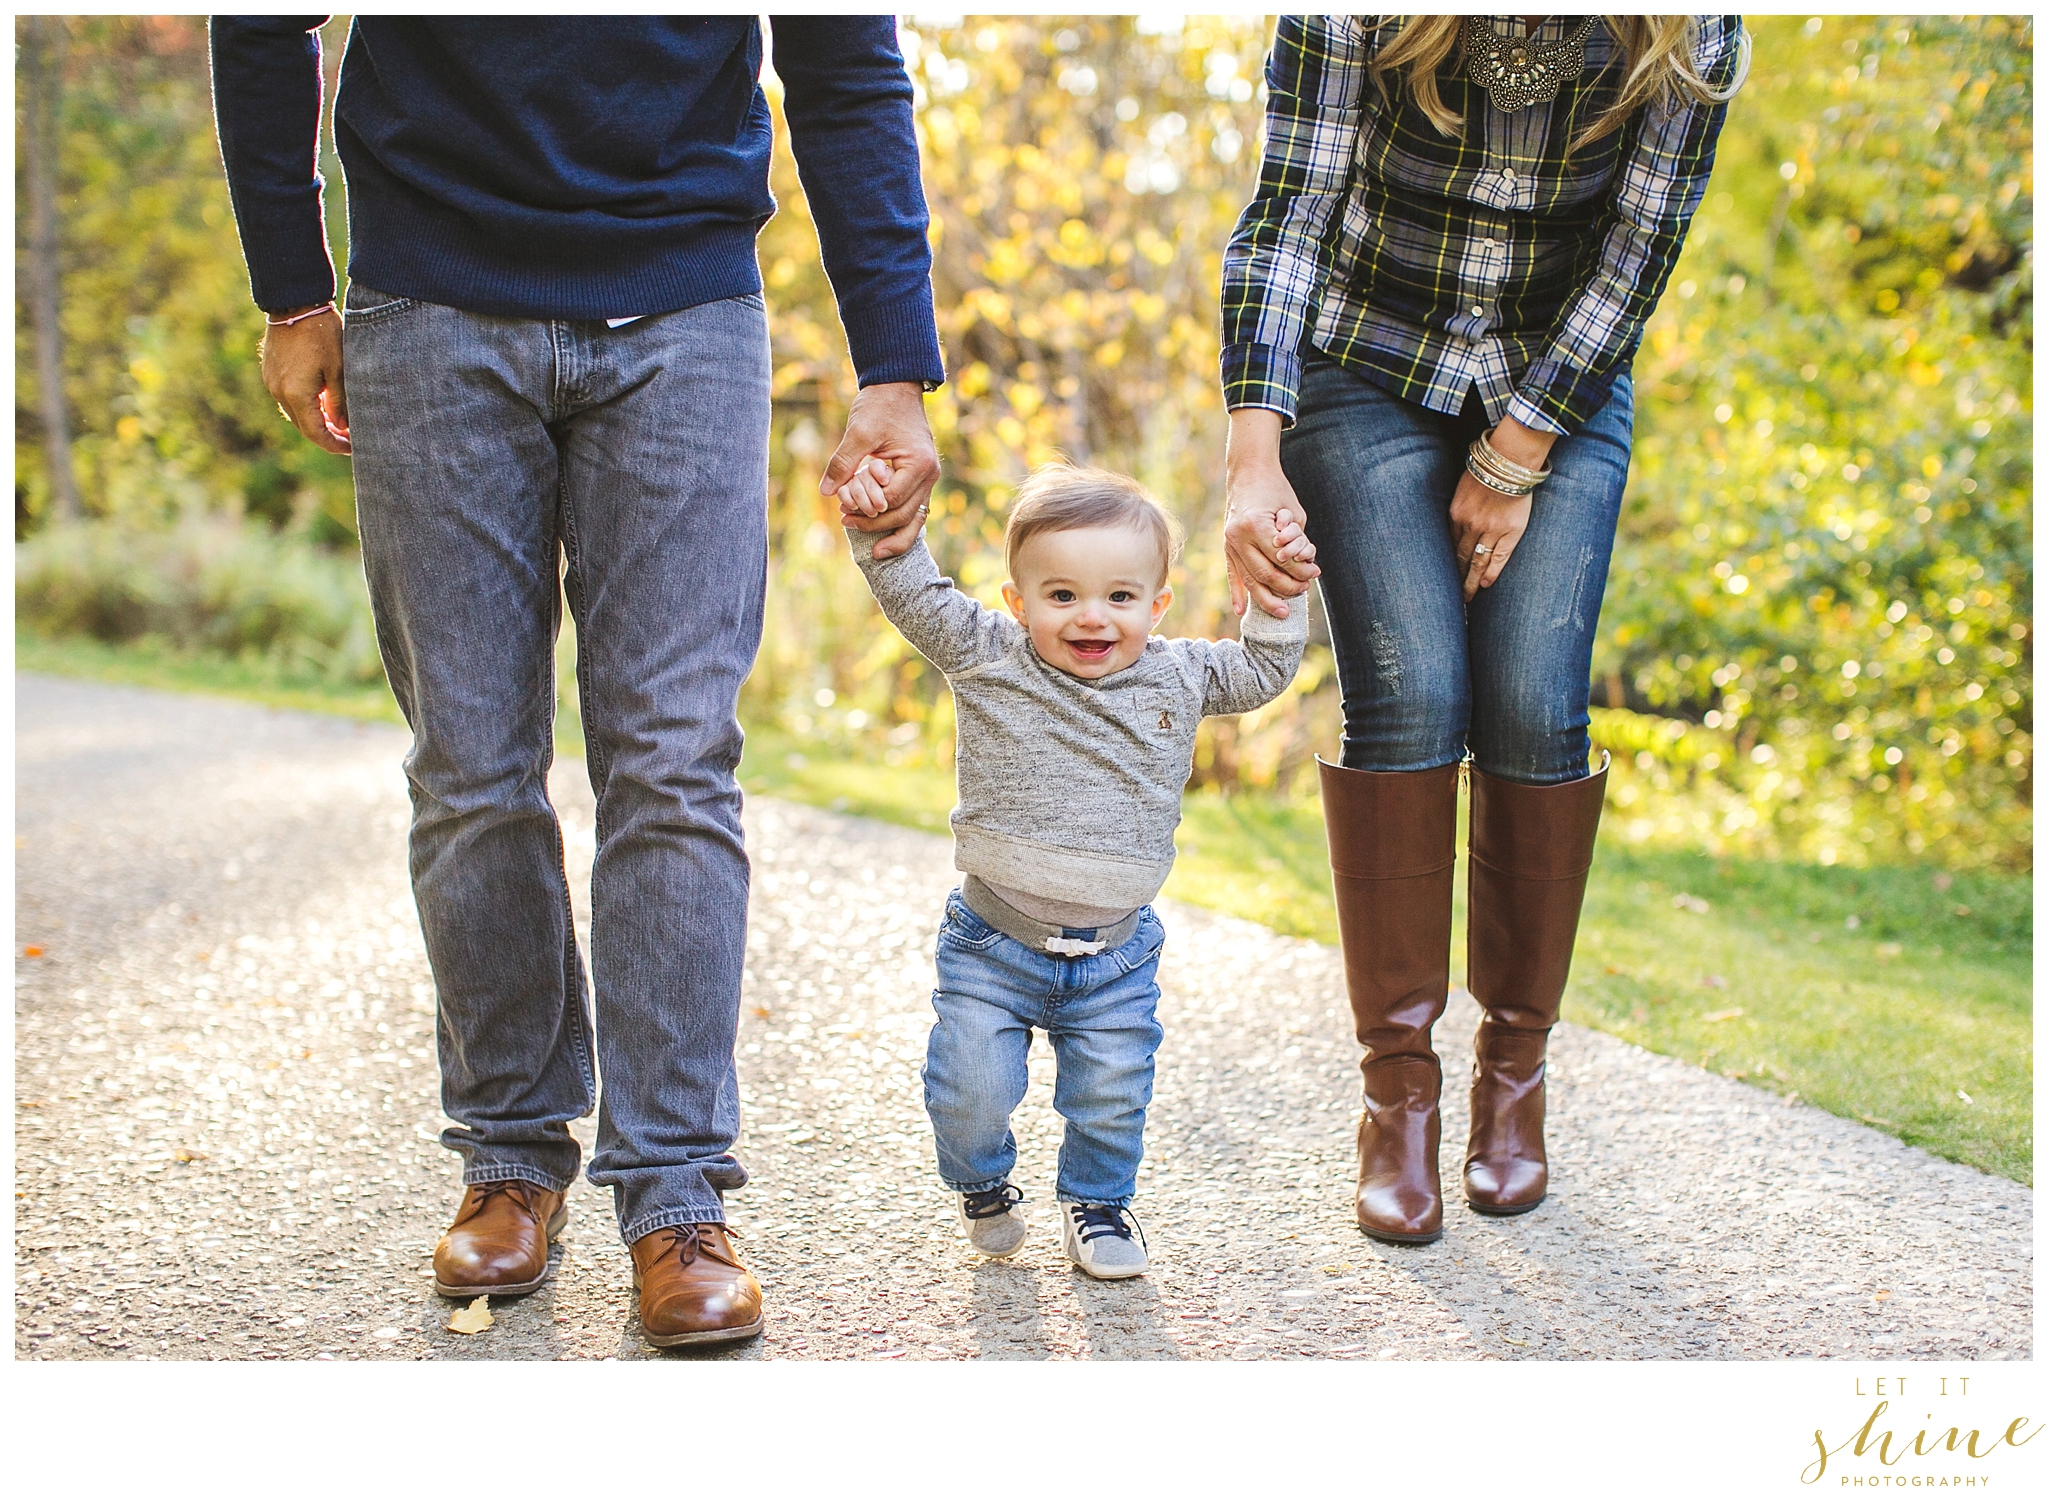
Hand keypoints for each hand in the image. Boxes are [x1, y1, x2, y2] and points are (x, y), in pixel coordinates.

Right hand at [260, 306, 348, 453]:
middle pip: (303, 426)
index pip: (315, 433)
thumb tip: (342, 427)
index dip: (334, 445)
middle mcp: (279, 392)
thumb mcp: (338, 369)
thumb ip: (339, 402)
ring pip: (295, 414)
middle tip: (349, 440)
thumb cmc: (322, 334)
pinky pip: (288, 399)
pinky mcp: (270, 373)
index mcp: (296, 394)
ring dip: (315, 422)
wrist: (295, 304)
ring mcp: (271, 382)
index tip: (352, 449)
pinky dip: (305, 407)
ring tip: (339, 425)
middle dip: (326, 436)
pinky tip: (322, 405)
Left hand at [821, 382, 939, 558]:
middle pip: (905, 515)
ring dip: (895, 535)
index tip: (843, 509)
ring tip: (877, 552)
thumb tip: (826, 492)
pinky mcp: (920, 478)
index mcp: (919, 464)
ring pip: (916, 518)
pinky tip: (886, 535)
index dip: (866, 509)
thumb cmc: (880, 406)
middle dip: (876, 525)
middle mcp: (930, 475)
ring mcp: (928, 478)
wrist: (897, 387)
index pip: (892, 500)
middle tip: (846, 523)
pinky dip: (901, 523)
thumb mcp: (859, 433)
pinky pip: (914, 508)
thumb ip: (843, 463)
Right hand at [1223, 407, 1319, 617]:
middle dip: (1287, 587)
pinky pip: (1232, 574)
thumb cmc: (1276, 490)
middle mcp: (1239, 536)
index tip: (1315, 573)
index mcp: (1256, 525)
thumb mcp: (1293, 512)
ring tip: (1283, 611)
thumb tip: (1304, 567)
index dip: (1300, 570)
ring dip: (1267, 598)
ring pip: (1249, 580)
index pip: (1282, 560)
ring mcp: (1229, 542)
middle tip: (1304, 589)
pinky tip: (1242, 611)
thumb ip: (1297, 540)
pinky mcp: (1226, 546)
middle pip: (1265, 574)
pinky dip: (1237, 594)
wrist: (1249, 473)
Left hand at [1450, 415, 1554, 601]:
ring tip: (1467, 598)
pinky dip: (1491, 572)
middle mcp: (1470, 525)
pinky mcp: (1511, 531)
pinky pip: (1499, 557)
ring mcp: (1491, 530)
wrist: (1510, 460)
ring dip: (1470, 582)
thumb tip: (1453, 528)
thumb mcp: (1461, 489)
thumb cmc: (1487, 470)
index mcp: (1455, 514)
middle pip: (1459, 559)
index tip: (1440, 579)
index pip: (1448, 546)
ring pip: (1477, 562)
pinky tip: (1485, 584)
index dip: (1445, 565)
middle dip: (1454, 579)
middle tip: (1450, 598)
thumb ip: (1458, 510)